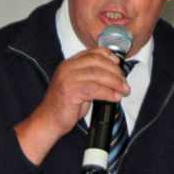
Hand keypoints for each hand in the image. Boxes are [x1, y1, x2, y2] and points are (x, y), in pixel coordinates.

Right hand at [14, 47, 129, 165]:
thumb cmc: (65, 106)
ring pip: (98, 75)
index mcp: (69, 64)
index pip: (92, 52)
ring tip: (123, 90)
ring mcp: (68, 78)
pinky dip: (108, 93)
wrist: (49, 121)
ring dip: (115, 83)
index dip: (108, 56)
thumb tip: (115, 75)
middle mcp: (67, 68)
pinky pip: (95, 89)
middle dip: (115, 71)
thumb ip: (92, 77)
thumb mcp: (79, 86)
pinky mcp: (70, 91)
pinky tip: (115, 97)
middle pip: (98, 62)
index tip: (118, 63)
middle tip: (124, 82)